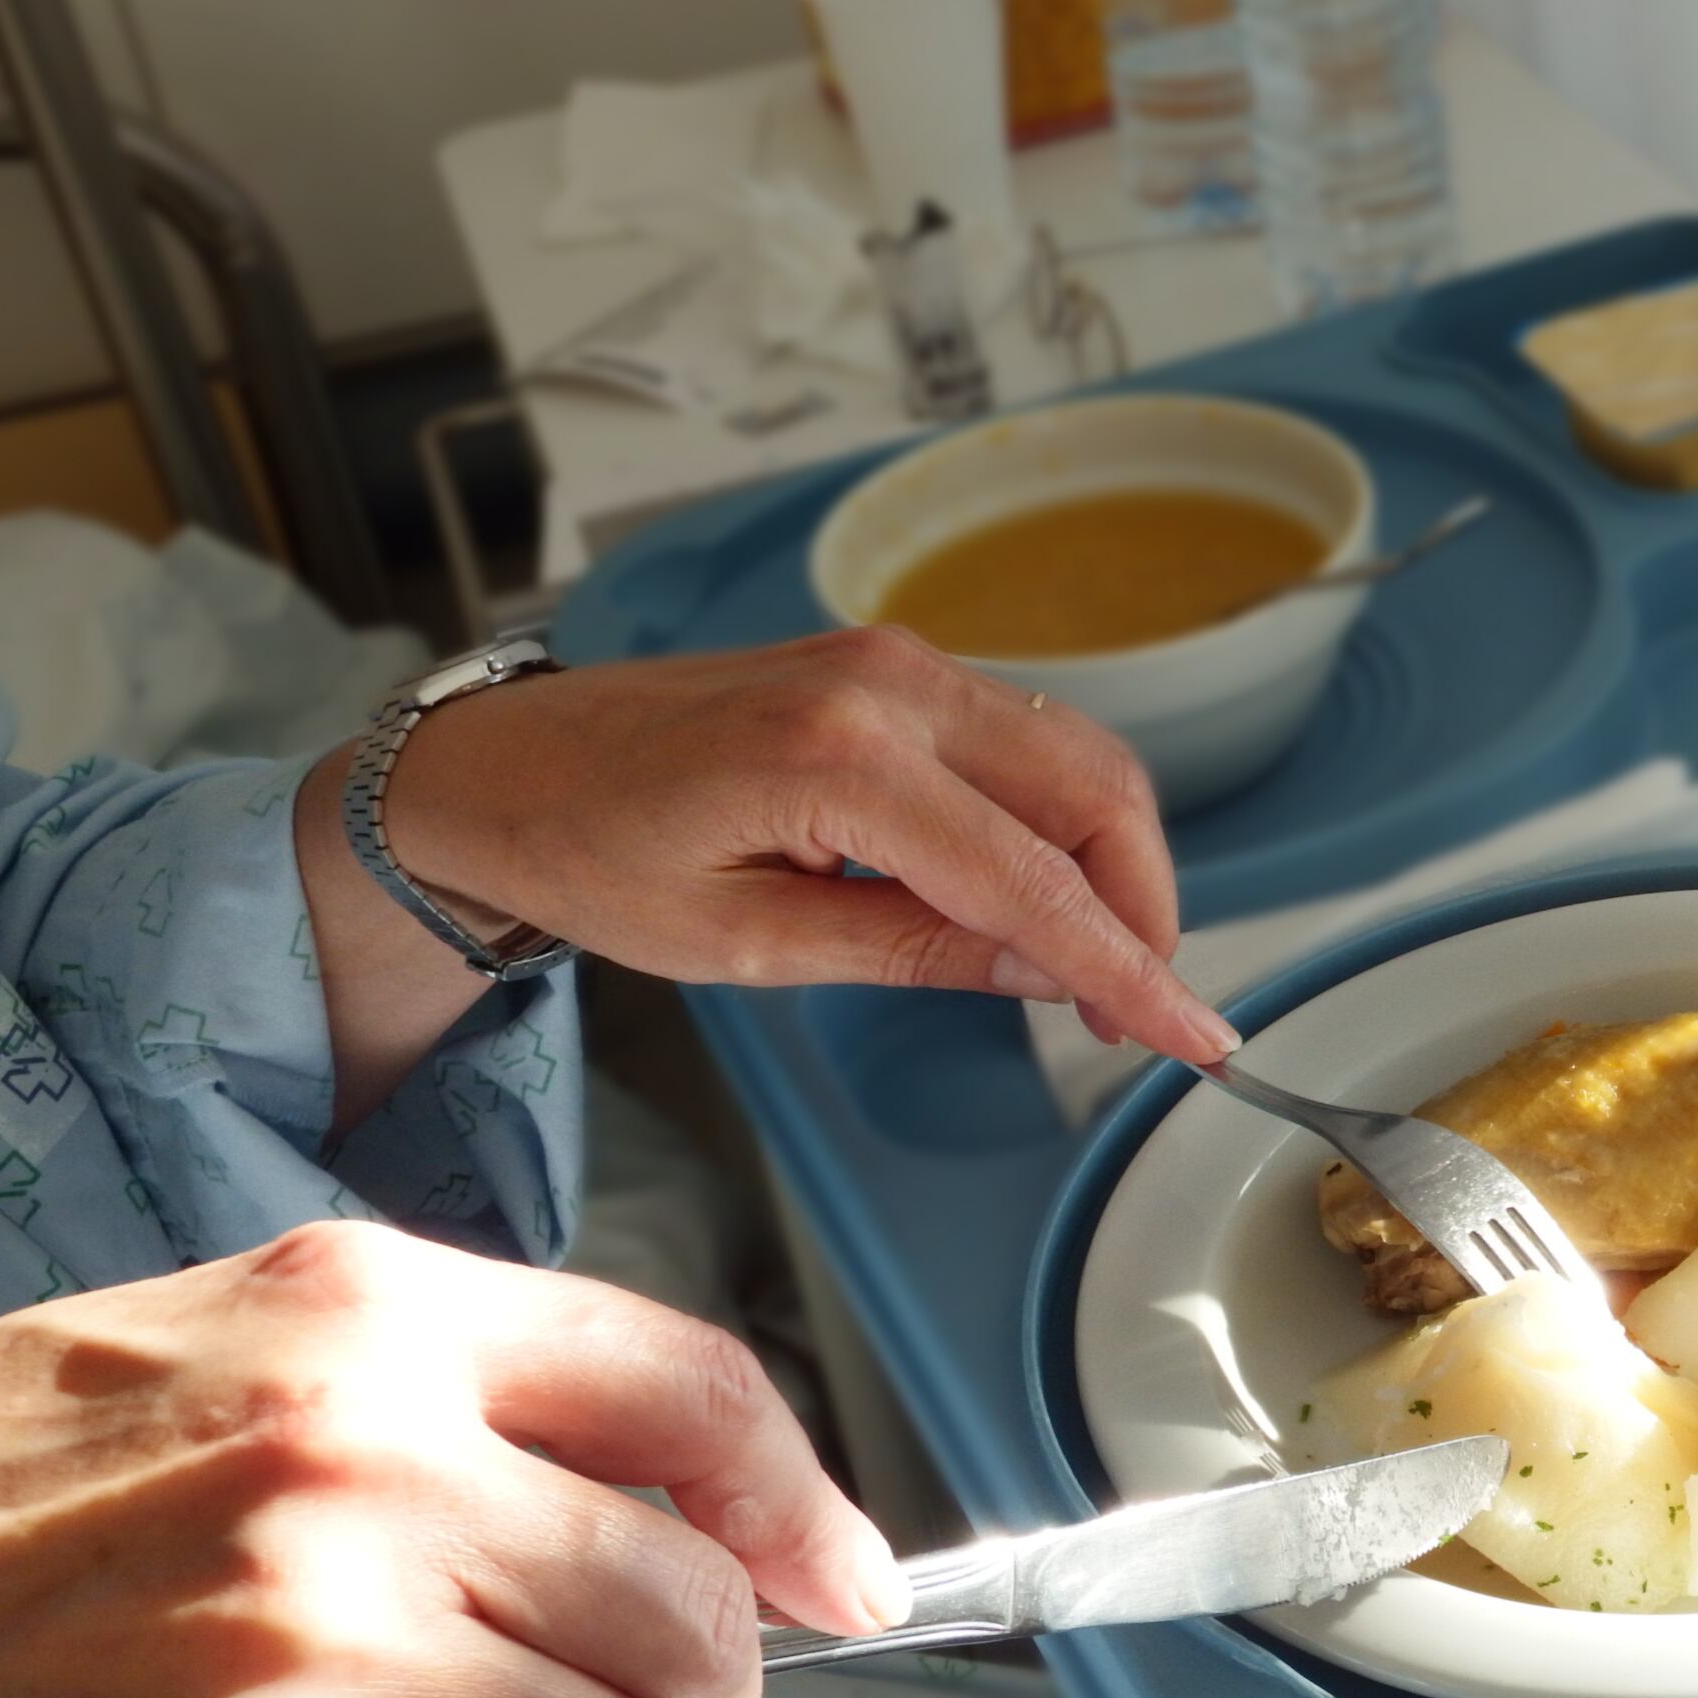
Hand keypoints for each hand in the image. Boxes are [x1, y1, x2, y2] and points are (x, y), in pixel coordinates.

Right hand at [0, 1222, 907, 1697]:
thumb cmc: (25, 1485)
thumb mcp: (260, 1349)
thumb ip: (488, 1406)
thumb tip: (731, 1537)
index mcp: (384, 1318)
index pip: (697, 1389)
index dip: (808, 1503)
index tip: (854, 1589)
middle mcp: (375, 1461)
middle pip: (695, 1611)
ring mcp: (322, 1639)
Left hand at [364, 626, 1236, 1057]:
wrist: (503, 763)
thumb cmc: (590, 854)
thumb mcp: (746, 945)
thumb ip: (911, 949)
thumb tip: (1049, 971)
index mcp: (837, 759)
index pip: (1033, 880)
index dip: (1129, 968)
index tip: (1194, 1036)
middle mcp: (888, 685)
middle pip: (1095, 793)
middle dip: (1142, 908)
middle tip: (1137, 1013)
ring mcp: (899, 661)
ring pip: (1080, 759)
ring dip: (1111, 865)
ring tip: (1090, 971)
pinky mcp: (897, 665)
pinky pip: (1028, 740)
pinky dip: (1063, 823)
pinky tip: (1037, 900)